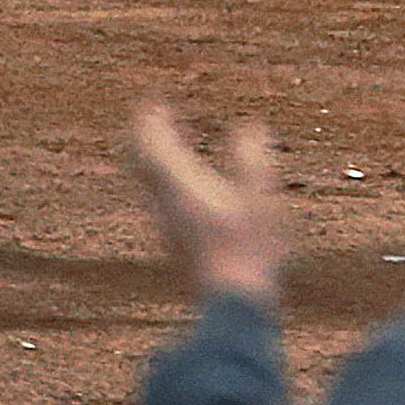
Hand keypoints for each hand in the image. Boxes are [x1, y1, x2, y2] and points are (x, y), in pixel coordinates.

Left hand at [130, 100, 286, 305]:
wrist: (233, 302)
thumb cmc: (248, 247)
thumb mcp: (259, 195)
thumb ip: (252, 157)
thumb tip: (249, 126)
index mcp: (179, 186)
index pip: (151, 145)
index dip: (150, 122)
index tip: (154, 103)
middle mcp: (165, 205)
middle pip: (145, 164)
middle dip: (152, 138)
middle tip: (160, 119)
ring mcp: (168, 227)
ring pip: (152, 185)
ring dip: (161, 160)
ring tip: (179, 147)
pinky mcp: (177, 243)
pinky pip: (164, 202)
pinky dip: (172, 183)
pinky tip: (195, 189)